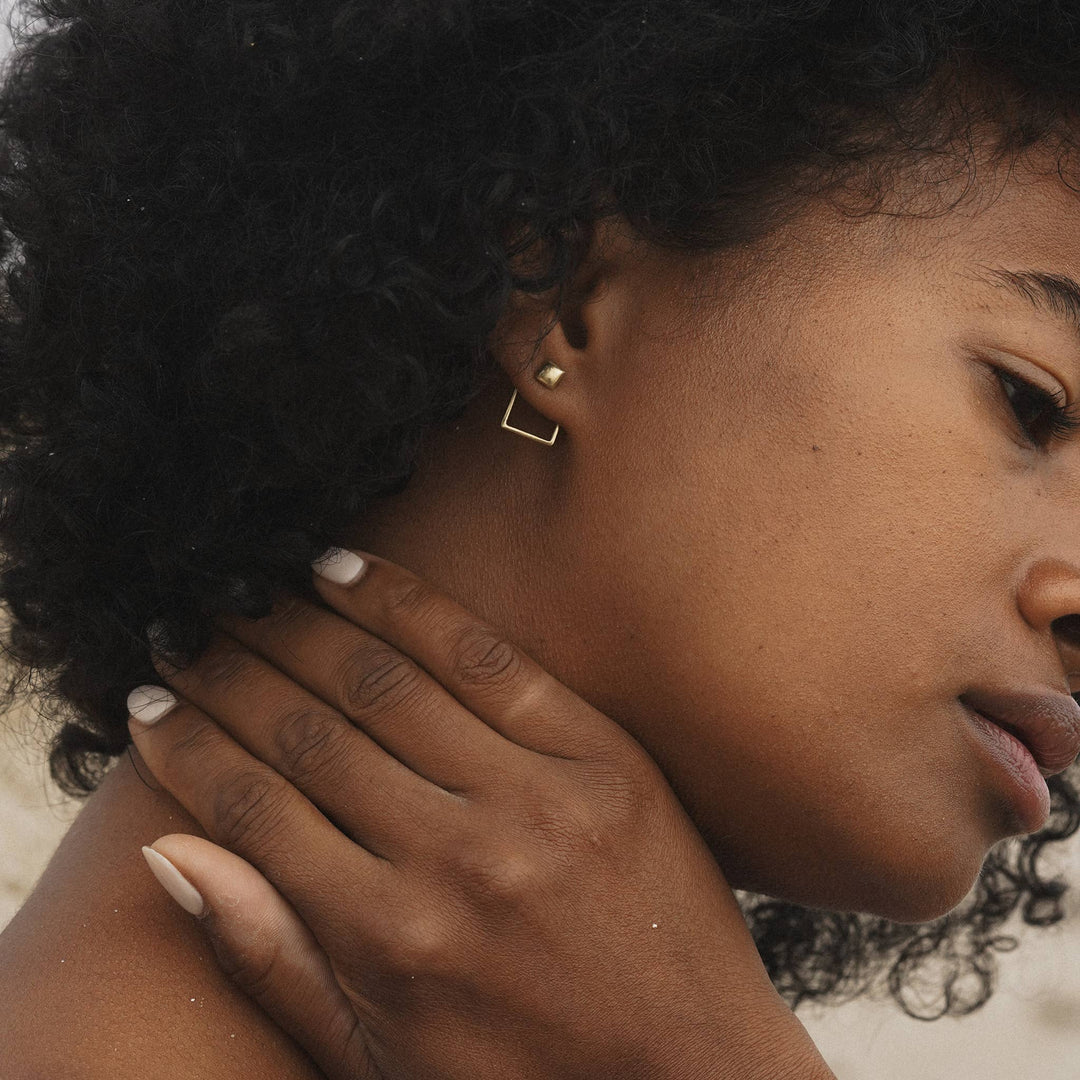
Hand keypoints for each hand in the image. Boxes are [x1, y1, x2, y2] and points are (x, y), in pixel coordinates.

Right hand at [127, 549, 833, 1079]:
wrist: (693, 1072)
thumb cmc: (520, 1075)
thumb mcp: (376, 1054)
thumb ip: (270, 954)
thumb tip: (167, 850)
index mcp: (389, 939)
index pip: (253, 808)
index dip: (187, 745)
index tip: (147, 702)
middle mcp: (456, 857)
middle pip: (309, 732)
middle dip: (228, 671)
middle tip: (183, 629)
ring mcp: (538, 797)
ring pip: (385, 683)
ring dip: (300, 626)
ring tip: (249, 592)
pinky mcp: (603, 756)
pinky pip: (487, 658)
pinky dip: (408, 607)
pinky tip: (349, 573)